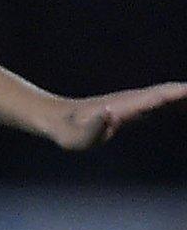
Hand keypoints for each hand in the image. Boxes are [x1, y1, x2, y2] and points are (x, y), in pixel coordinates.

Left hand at [44, 82, 186, 149]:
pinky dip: (176, 103)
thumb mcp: (75, 136)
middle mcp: (131, 101)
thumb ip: (93, 128)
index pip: (156, 97)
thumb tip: (108, 114)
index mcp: (123, 106)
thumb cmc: (66, 131)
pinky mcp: (131, 109)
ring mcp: (132, 103)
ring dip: (184, 97)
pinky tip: (185, 108)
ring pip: (165, 96)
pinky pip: (160, 103)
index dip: (177, 94)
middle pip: (166, 93)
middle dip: (186, 93)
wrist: (55, 118)